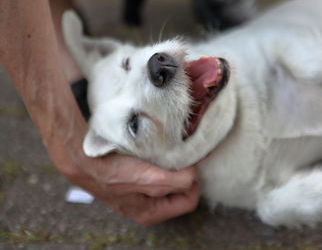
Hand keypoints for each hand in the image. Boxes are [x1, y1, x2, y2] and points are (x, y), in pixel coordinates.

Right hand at [54, 151, 199, 224]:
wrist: (84, 158)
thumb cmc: (115, 171)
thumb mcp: (151, 180)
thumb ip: (179, 181)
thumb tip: (193, 174)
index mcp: (153, 213)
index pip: (189, 200)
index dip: (194, 181)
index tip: (190, 163)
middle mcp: (148, 206)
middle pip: (180, 190)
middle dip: (183, 174)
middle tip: (180, 157)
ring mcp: (140, 192)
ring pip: (169, 179)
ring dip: (172, 166)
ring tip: (167, 153)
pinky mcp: (134, 179)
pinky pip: (157, 170)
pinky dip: (160, 161)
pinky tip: (155, 151)